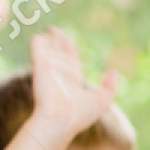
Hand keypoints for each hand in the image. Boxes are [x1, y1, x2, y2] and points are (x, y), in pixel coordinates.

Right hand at [25, 28, 117, 147]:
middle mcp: (59, 72)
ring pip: (48, 49)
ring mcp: (49, 68)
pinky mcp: (40, 65)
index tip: (66, 40)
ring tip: (49, 28)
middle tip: (54, 30)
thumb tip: (111, 71)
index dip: (69, 49)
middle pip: (59, 51)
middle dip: (58, 41)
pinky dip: (38, 42)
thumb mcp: (102, 101)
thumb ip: (110, 87)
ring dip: (48, 39)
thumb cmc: (79, 115)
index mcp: (72, 79)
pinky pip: (38, 49)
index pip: (71, 59)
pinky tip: (39, 35)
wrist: (59, 120)